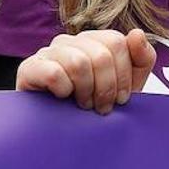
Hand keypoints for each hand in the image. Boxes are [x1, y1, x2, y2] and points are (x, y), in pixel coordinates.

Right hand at [15, 29, 156, 113]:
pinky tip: (62, 98)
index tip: (120, 99)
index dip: (123, 74)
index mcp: (91, 41)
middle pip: (100, 54)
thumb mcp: (126, 87)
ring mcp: (47, 53)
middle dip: (106, 88)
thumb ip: (140, 60)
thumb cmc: (94, 107)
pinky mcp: (29, 68)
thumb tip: (137, 33)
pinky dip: (63, 91)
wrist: (61, 135)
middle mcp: (68, 42)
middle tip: (101, 107)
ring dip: (85, 91)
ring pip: (78, 62)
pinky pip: (54, 73)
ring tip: (83, 104)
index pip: (115, 41)